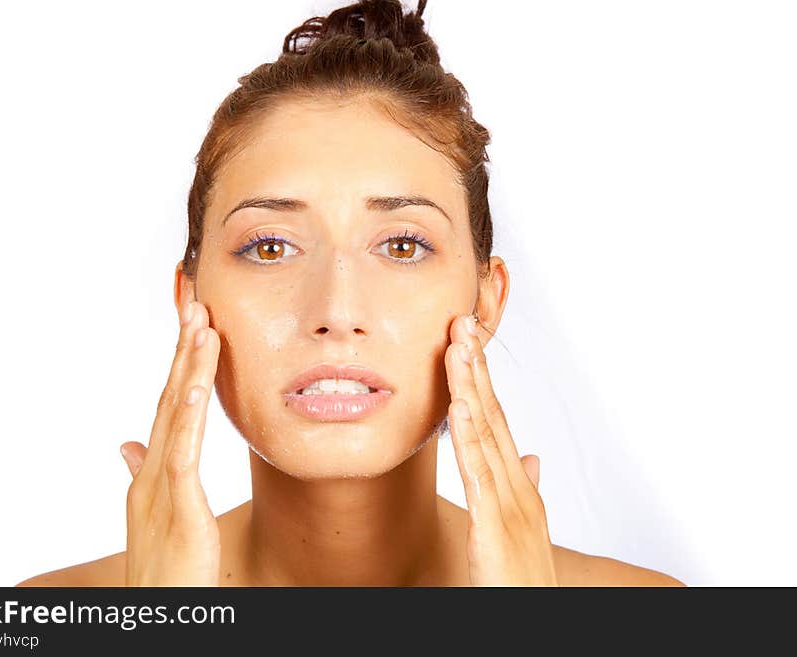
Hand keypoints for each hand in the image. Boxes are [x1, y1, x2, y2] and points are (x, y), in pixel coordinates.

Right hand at [119, 300, 221, 585]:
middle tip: (194, 299)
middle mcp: (154, 468)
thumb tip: (128, 442)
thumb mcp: (157, 512)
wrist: (158, 609)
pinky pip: (182, 453)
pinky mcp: (178, 504)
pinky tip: (194, 383)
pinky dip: (186, 415)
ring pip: (175, 414)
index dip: (180, 362)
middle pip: (170, 396)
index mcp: (155, 467)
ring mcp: (161, 484)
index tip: (193, 322)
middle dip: (183, 347)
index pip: (169, 403)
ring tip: (200, 323)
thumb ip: (144, 471)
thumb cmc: (165, 567)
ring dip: (187, 366)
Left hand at [444, 314, 557, 585]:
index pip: (497, 421)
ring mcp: (508, 502)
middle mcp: (516, 485)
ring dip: (471, 385)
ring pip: (485, 432)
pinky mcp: (495, 524)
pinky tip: (459, 404)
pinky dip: (469, 434)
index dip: (482, 380)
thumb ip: (523, 488)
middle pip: (493, 415)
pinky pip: (479, 473)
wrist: (533, 619)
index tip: (468, 342)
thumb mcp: (521, 528)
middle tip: (463, 321)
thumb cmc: (523, 579)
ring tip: (459, 344)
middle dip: (476, 367)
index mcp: (517, 484)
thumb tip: (532, 457)